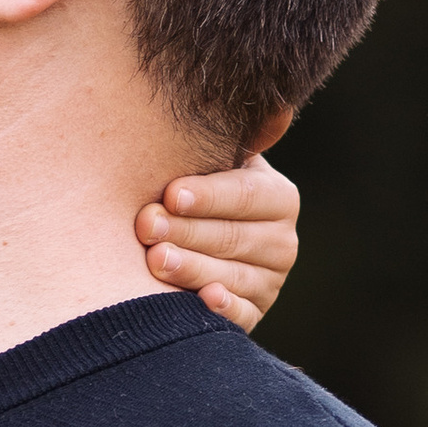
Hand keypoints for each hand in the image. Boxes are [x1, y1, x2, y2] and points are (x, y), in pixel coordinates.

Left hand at [136, 116, 298, 332]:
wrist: (186, 238)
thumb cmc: (192, 192)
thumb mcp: (212, 161)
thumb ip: (234, 139)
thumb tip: (275, 111)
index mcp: (278, 197)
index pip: (245, 194)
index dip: (208, 195)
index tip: (171, 194)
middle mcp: (282, 241)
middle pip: (233, 236)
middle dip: (186, 231)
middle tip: (145, 226)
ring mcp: (270, 282)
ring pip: (233, 276)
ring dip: (193, 268)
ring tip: (155, 260)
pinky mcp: (252, 314)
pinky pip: (242, 315)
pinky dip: (224, 309)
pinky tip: (203, 299)